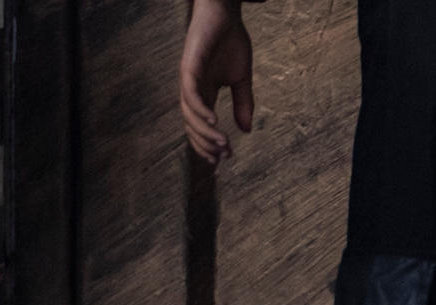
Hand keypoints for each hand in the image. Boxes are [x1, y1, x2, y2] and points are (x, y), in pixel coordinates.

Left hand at [179, 0, 256, 161]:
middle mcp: (192, 92)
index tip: (224, 158)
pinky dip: (200, 110)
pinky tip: (213, 121)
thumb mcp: (242, 77)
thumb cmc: (231, 41)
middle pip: (194, 126)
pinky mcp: (188, 68)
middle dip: (206, 144)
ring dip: (205, 132)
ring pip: (191, 115)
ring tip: (221, 143)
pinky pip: (191, 95)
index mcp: (204, 95)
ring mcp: (188, 81)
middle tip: (221, 157)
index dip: (211, 144)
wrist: (225, 13)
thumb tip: (247, 130)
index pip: (203, 127)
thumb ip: (243, 103)